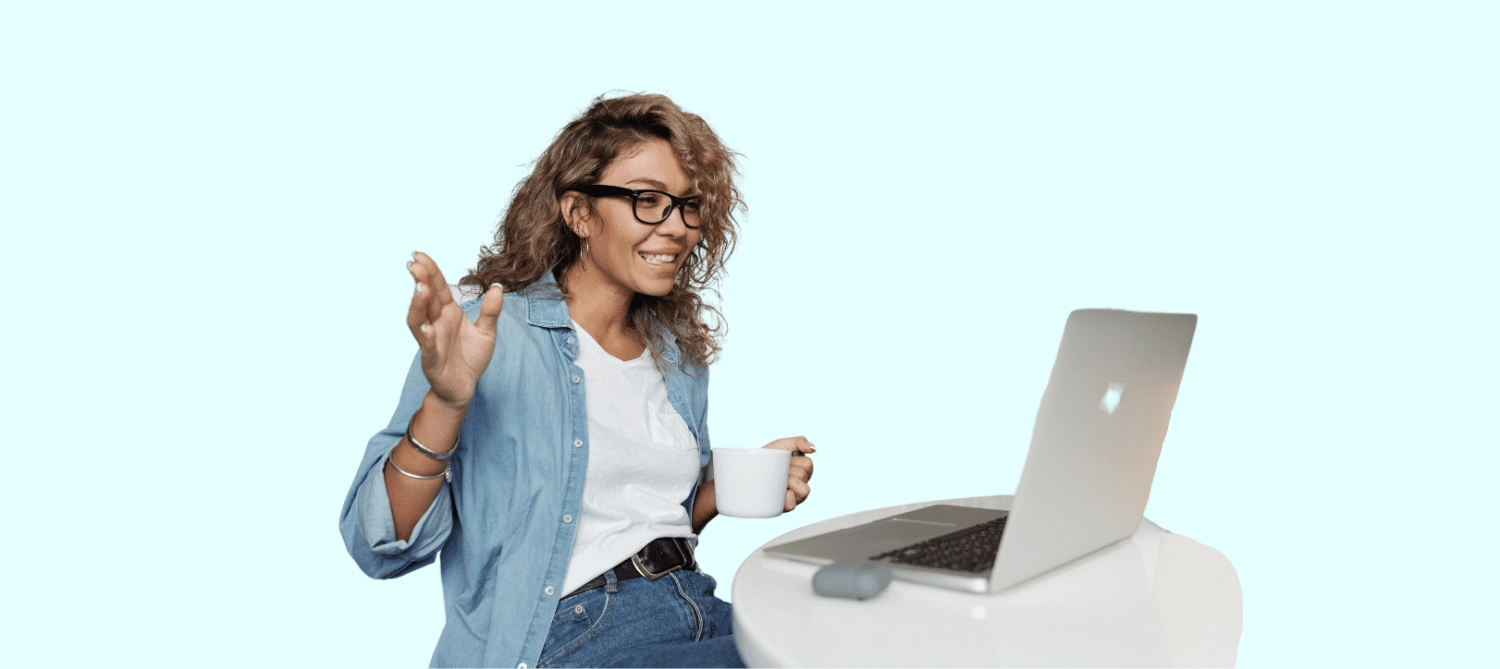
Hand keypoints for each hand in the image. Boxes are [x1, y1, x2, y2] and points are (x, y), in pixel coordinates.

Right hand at [406, 251, 503, 408]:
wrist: (465, 388)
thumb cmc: (471, 358)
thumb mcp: (487, 332)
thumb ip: (490, 311)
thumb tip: (498, 287)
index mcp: (448, 313)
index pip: (438, 288)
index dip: (430, 271)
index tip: (420, 255)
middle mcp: (436, 323)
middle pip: (426, 299)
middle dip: (421, 281)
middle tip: (415, 263)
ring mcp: (431, 340)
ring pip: (419, 320)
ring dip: (418, 304)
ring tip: (420, 288)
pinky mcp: (432, 359)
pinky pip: (427, 346)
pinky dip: (425, 336)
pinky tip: (425, 326)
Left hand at [761, 436, 815, 511]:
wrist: (746, 469)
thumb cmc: (766, 457)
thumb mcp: (782, 445)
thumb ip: (799, 442)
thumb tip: (814, 450)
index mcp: (802, 471)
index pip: (807, 464)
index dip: (794, 460)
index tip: (784, 460)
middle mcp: (800, 485)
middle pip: (804, 475)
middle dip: (789, 470)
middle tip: (778, 470)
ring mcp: (793, 497)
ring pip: (803, 490)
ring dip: (788, 482)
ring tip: (776, 481)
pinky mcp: (784, 507)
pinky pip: (792, 505)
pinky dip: (787, 498)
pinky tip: (778, 493)